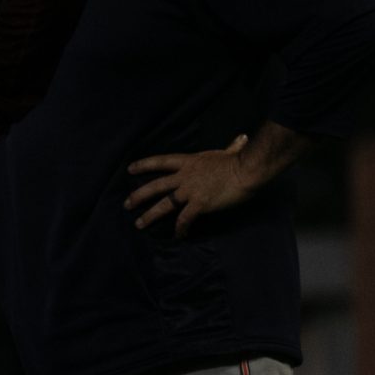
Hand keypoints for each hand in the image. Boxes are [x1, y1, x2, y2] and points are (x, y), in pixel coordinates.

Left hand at [126, 134, 261, 234]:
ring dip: (150, 215)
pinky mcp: (200, 204)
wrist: (247, 170)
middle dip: (138, 195)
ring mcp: (191, 191)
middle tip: (126, 204)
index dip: (144, 165)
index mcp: (190, 162)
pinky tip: (179, 235)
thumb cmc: (240, 161)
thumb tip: (241, 138)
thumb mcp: (229, 152)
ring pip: (164, 204)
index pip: (161, 161)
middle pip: (155, 186)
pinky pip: (185, 219)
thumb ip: (231, 147)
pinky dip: (181, 228)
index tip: (130, 169)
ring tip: (139, 224)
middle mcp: (185, 176)